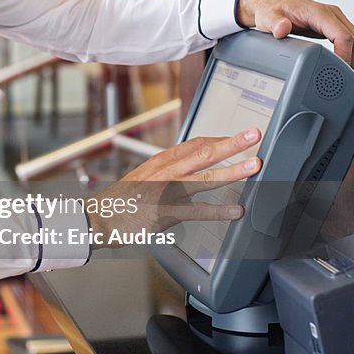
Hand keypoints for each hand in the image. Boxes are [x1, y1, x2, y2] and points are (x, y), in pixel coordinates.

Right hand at [86, 127, 261, 247]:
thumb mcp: (146, 176)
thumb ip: (169, 171)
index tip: (240, 137)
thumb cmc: (123, 200)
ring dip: (232, 170)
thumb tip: (191, 167)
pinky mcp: (165, 212)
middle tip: (254, 135)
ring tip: (253, 166)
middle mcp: (166, 171)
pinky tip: (235, 211)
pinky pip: (197, 210)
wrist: (100, 218)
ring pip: (204, 176)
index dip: (220, 139)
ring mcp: (166, 190)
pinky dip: (218, 210)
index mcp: (162, 161)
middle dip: (232, 143)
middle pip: (204, 152)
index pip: (196, 143)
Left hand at [236, 0, 353, 67]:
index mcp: (319, 13)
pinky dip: (348, 54)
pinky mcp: (332, 27)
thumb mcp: (268, 17)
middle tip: (339, 77)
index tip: (338, 71)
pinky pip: (349, 42)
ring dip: (352, 58)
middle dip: (352, 60)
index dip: (345, 56)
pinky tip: (336, 64)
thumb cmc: (271, 10)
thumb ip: (275, 23)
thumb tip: (282, 29)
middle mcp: (331, 15)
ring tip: (338, 73)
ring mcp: (334, 21)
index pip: (344, 35)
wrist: (270, 4)